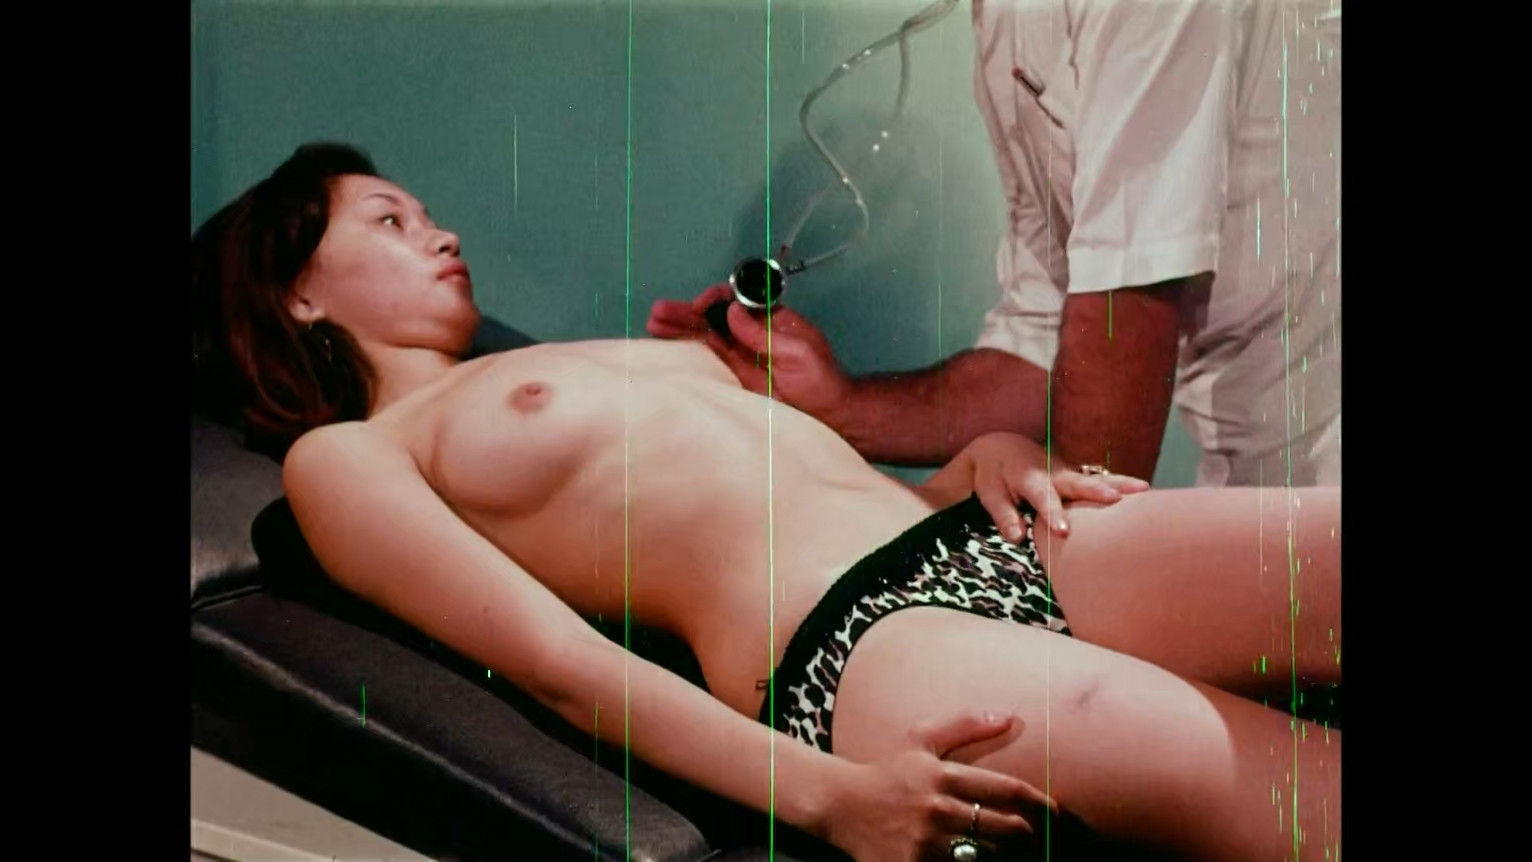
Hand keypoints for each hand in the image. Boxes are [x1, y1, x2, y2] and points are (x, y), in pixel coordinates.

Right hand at [648, 285, 855, 426]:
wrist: (830, 416)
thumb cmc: (822, 381)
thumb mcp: (797, 352)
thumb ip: (763, 333)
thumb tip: (734, 310)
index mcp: (769, 318)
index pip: (735, 299)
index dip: (716, 298)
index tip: (701, 305)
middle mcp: (750, 333)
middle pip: (713, 316)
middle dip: (686, 312)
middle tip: (660, 311)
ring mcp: (740, 355)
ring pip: (704, 336)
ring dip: (680, 329)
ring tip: (653, 323)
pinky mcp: (733, 377)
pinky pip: (706, 360)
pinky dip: (686, 352)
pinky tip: (665, 347)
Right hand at [822, 712, 1055, 861]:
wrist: (841, 804)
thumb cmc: (888, 770)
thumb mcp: (921, 739)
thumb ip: (966, 726)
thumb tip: (1010, 716)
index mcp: (943, 775)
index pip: (1006, 790)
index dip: (1039, 802)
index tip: (1057, 811)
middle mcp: (937, 809)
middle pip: (1003, 827)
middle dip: (1025, 832)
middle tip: (1034, 834)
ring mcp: (925, 843)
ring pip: (984, 855)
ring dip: (999, 853)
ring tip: (1006, 848)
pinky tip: (973, 858)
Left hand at [951, 432, 1149, 541]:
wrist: (1000, 447)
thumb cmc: (993, 476)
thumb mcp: (990, 495)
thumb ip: (1004, 516)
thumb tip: (1017, 539)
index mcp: (1028, 477)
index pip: (1042, 497)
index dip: (1053, 513)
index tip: (1064, 531)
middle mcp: (1052, 471)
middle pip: (1076, 482)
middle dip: (1096, 490)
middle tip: (1116, 499)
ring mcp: (1067, 472)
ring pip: (1095, 477)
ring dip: (1119, 482)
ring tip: (1144, 490)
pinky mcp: (1076, 475)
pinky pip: (1099, 479)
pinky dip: (1120, 484)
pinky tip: (1143, 494)